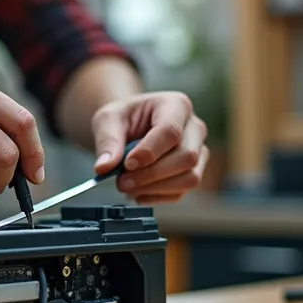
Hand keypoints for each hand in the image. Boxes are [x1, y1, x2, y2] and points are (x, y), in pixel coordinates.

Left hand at [90, 91, 207, 204]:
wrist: (129, 127)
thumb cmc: (122, 118)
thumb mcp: (107, 120)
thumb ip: (107, 141)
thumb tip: (104, 168)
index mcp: (176, 105)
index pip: (171, 131)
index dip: (150, 151)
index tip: (127, 164)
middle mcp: (194, 128)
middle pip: (186, 157)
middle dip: (152, 174)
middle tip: (122, 181)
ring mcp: (198, 152)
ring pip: (190, 178)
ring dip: (155, 188)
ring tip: (127, 186)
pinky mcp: (193, 172)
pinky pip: (182, 192)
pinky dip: (157, 197)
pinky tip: (137, 192)